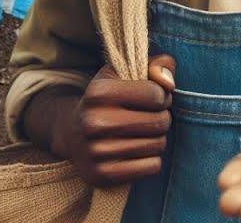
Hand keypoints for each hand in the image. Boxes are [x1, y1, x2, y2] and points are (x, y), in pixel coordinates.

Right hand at [53, 54, 176, 186]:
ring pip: (157, 145)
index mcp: (97, 92)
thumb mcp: (123, 75)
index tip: (150, 98)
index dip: (160, 95)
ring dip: (156, 139)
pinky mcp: (102, 174)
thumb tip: (168, 83)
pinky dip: (150, 160)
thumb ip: (154, 65)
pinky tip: (135, 151)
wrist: (71, 134)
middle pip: (159, 121)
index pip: (156, 94)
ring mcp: (96, 151)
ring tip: (141, 134)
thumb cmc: (107, 101)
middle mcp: (93, 122)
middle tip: (148, 117)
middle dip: (161, 118)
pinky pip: (151, 167)